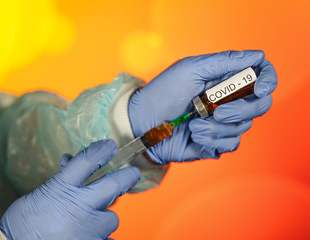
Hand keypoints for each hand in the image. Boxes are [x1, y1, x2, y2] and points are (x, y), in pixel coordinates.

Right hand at [0, 140, 140, 239]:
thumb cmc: (23, 224)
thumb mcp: (41, 195)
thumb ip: (62, 181)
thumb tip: (71, 164)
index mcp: (61, 189)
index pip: (86, 161)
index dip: (101, 150)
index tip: (110, 146)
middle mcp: (80, 207)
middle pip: (114, 185)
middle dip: (126, 177)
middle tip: (132, 174)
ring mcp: (89, 230)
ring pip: (111, 217)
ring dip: (104, 217)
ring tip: (88, 222)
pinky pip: (107, 239)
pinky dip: (100, 237)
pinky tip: (86, 236)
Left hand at [129, 50, 276, 163]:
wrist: (143, 124)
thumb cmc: (162, 92)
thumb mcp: (190, 69)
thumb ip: (224, 62)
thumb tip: (258, 56)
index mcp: (224, 79)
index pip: (260, 77)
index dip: (268, 81)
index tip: (261, 89)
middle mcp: (228, 100)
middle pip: (260, 105)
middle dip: (240, 110)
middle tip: (216, 112)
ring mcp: (223, 123)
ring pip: (244, 127)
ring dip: (217, 128)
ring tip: (193, 124)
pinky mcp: (215, 142)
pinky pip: (231, 144)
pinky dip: (212, 141)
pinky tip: (195, 136)